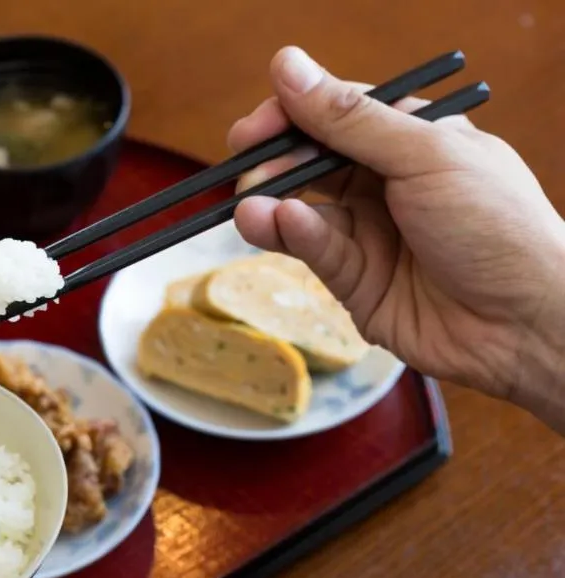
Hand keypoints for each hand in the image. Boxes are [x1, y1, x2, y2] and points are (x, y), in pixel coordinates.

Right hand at [227, 47, 564, 427]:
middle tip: (244, 170)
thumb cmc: (496, 226)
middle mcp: (387, 183)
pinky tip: (280, 225)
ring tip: (249, 208)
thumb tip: (287, 65)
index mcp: (412, 139)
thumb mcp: (424, 154)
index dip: (292, 115)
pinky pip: (315, 250)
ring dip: (270, 205)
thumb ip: (349, 118)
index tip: (254, 127)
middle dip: (272, 163)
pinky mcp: (356, 281)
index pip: (337, 114)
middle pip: (310, 162)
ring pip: (302, 210)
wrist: (524, 322)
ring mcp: (370, 232)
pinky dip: (294, 235)